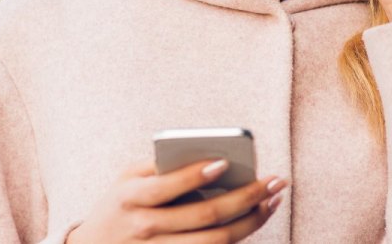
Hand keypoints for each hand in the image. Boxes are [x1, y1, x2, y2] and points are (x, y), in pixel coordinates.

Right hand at [66, 159, 286, 242]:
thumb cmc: (117, 206)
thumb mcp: (126, 179)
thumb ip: (158, 166)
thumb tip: (207, 156)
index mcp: (131, 197)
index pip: (168, 186)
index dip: (197, 175)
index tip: (225, 162)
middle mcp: (146, 227)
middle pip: (204, 216)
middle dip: (245, 196)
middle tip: (274, 180)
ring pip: (216, 241)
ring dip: (251, 221)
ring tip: (272, 200)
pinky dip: (239, 237)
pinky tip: (255, 219)